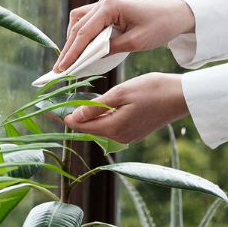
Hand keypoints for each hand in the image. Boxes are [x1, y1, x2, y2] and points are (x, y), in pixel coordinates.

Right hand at [53, 0, 195, 71]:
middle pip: (78, 25)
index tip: (62, 69)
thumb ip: (110, 49)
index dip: (72, 52)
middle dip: (69, 48)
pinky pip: (89, 20)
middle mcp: (104, 1)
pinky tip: (82, 48)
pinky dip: (83, 34)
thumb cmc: (160, 27)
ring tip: (69, 60)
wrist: (177, 14)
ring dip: (73, 39)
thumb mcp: (136, 42)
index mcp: (110, 6)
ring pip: (80, 20)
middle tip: (60, 69)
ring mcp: (106, 3)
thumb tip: (90, 58)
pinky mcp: (110, 8)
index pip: (84, 31)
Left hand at [62, 72, 188, 144]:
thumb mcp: (122, 93)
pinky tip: (94, 107)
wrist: (182, 97)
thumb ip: (97, 105)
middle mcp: (119, 137)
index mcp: (114, 128)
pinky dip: (100, 117)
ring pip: (99, 127)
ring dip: (86, 117)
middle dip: (71, 117)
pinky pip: (110, 125)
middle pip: (87, 128)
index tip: (46, 109)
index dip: (61, 117)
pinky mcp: (134, 131)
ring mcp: (128, 136)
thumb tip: (75, 116)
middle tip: (54, 105)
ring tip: (70, 104)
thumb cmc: (153, 90)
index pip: (79, 126)